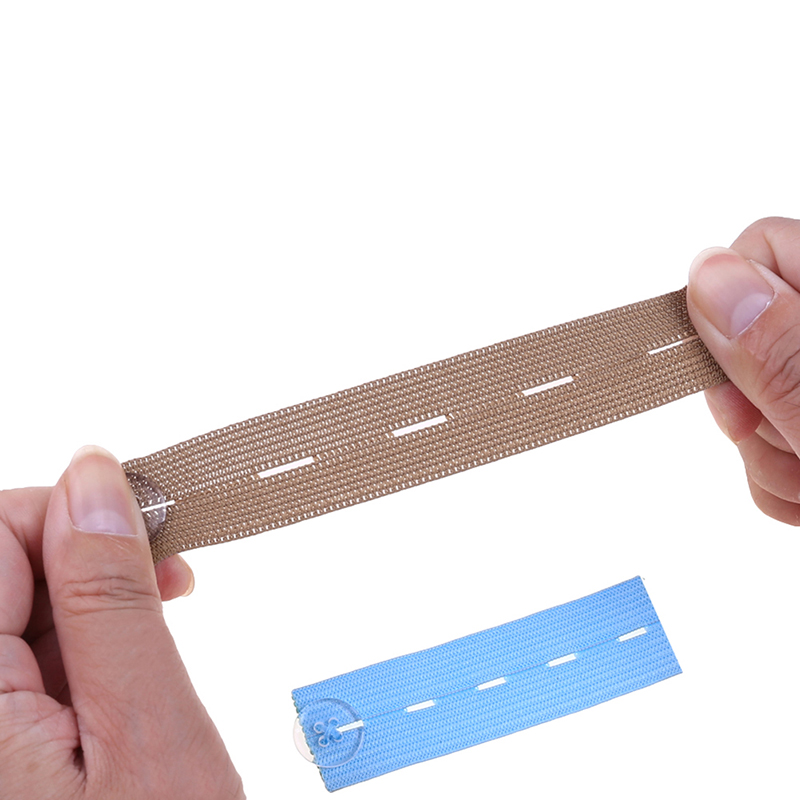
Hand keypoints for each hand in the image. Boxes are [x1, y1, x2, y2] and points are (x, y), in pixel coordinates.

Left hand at [0, 446, 244, 798]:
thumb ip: (111, 598)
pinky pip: (16, 659)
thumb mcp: (146, 732)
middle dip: (86, 560)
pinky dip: (73, 645)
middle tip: (168, 581)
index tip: (149, 530)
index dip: (74, 514)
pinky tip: (119, 664)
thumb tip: (96, 480)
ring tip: (154, 630)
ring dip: (86, 604)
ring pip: (11, 610)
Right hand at [688, 216, 799, 524]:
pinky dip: (782, 479)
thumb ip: (783, 350)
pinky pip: (768, 442)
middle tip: (790, 442)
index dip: (731, 307)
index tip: (734, 374)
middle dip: (747, 402)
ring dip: (767, 456)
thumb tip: (713, 278)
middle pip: (744, 332)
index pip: (762, 249)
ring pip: (749, 398)